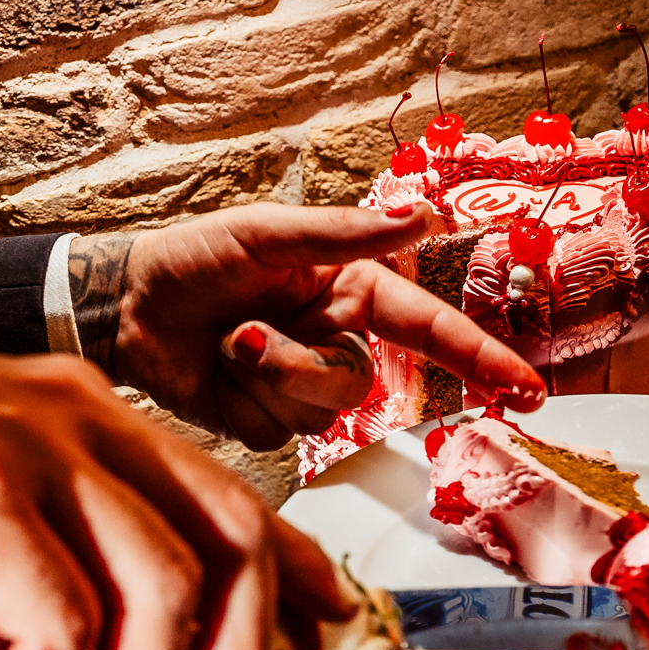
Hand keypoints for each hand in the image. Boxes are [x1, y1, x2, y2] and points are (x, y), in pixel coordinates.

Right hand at [0, 355, 351, 649]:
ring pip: (164, 588)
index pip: (235, 495)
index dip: (298, 582)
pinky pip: (68, 618)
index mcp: (88, 413)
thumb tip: (181, 646)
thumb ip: (82, 553)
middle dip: (231, 648)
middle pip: (232, 538)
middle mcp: (74, 415)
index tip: (319, 644)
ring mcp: (26, 447)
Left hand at [69, 203, 544, 448]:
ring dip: (266, 378)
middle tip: (243, 334)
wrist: (121, 307)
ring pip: (322, 413)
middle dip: (300, 364)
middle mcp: (335, 339)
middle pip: (360, 381)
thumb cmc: (191, 259)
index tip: (527, 389)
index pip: (428, 327)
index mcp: (348, 290)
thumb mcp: (264, 234)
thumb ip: (343, 234)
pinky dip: (242, 403)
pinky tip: (215, 377)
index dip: (479, 359)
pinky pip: (279, 434)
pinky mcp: (265, 423)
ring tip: (226, 345)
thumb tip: (422, 215)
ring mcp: (300, 386)